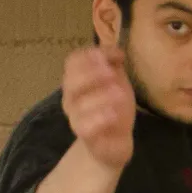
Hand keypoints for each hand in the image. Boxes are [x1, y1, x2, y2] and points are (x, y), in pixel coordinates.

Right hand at [61, 46, 134, 169]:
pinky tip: (114, 114)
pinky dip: (100, 119)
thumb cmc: (112, 107)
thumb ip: (114, 65)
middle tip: (111, 72)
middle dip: (91, 74)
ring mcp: (76, 118)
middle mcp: (71, 98)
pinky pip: (86, 127)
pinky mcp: (86, 137)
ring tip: (120, 93)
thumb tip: (117, 50)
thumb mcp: (117, 83)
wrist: (114, 142)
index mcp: (77, 80)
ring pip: (79, 105)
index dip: (92, 55)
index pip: (73, 62)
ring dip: (101, 96)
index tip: (116, 55)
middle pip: (71, 81)